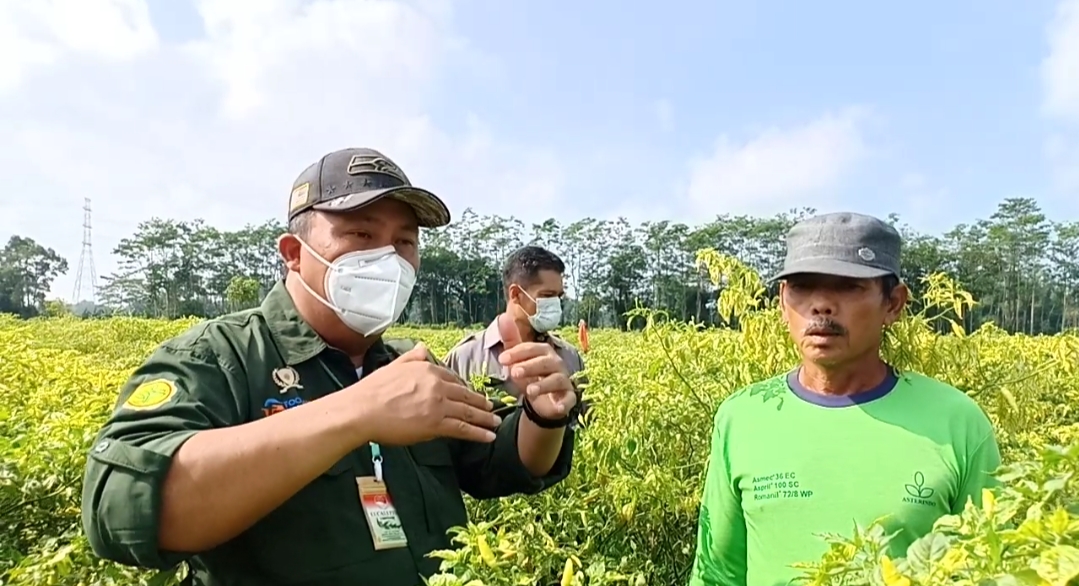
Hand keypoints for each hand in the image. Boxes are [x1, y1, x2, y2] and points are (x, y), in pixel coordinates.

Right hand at [351, 344, 500, 445]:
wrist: (362, 410)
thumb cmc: (373, 390)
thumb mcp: (395, 365)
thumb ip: (413, 357)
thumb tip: (424, 348)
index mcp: (428, 369)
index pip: (454, 379)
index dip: (466, 389)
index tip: (473, 395)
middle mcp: (437, 385)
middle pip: (466, 395)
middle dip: (481, 403)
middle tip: (492, 408)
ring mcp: (438, 405)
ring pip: (468, 412)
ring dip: (485, 418)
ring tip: (494, 423)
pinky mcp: (436, 424)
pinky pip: (463, 428)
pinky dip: (479, 433)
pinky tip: (488, 436)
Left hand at [496, 313, 576, 419]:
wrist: (542, 401)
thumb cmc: (531, 376)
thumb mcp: (518, 360)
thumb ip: (511, 340)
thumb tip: (502, 316)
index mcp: (545, 353)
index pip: (532, 349)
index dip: (518, 353)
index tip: (502, 359)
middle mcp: (557, 364)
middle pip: (545, 362)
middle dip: (530, 367)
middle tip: (513, 372)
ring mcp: (564, 381)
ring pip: (557, 380)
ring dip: (543, 385)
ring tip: (528, 391)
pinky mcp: (569, 398)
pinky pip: (568, 400)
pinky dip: (563, 404)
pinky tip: (556, 408)